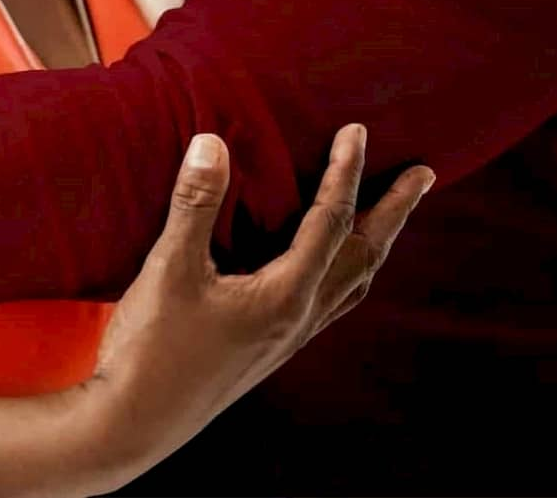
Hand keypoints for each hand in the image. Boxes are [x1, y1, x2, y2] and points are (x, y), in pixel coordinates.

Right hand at [80, 124, 431, 481]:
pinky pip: (329, 304)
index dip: (347, 172)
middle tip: (424, 174)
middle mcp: (299, 319)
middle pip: (364, 255)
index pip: (332, 221)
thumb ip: (196, 203)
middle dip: (395, 211)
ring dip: (375, 243)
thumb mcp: (169, 268)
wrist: (132, 425)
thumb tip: (213, 142)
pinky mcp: (270, 350)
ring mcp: (288, 339)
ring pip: (352, 283)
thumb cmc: (150, 349)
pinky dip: (346, 272)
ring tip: (388, 216)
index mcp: (285, 295)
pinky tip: (329, 269)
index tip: (358, 131)